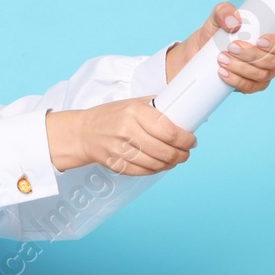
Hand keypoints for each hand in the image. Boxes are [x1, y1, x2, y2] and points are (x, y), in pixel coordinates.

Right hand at [45, 99, 196, 174]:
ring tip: (176, 159)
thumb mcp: (132, 103)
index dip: (185, 139)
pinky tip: (160, 165)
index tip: (191, 140)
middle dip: (181, 154)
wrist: (83, 132)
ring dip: (171, 164)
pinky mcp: (116, 164)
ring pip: (155, 164)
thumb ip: (155, 107)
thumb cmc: (110, 116)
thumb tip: (184, 112)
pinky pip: (143, 171)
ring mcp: (120, 149)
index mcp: (134, 111)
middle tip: (186, 152)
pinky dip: (156, 170)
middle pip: (164, 150)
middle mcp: (127, 130)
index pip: (168, 130)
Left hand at [164, 1, 274, 92]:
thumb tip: (234, 23)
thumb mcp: (219, 14)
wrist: (203, 48)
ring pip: (262, 75)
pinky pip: (250, 87)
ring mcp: (266, 72)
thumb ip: (224, 11)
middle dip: (253, 55)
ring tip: (222, 58)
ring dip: (242, 68)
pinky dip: (236, 81)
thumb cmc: (218, 28)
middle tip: (232, 47)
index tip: (259, 40)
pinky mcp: (253, 84)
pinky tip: (224, 73)